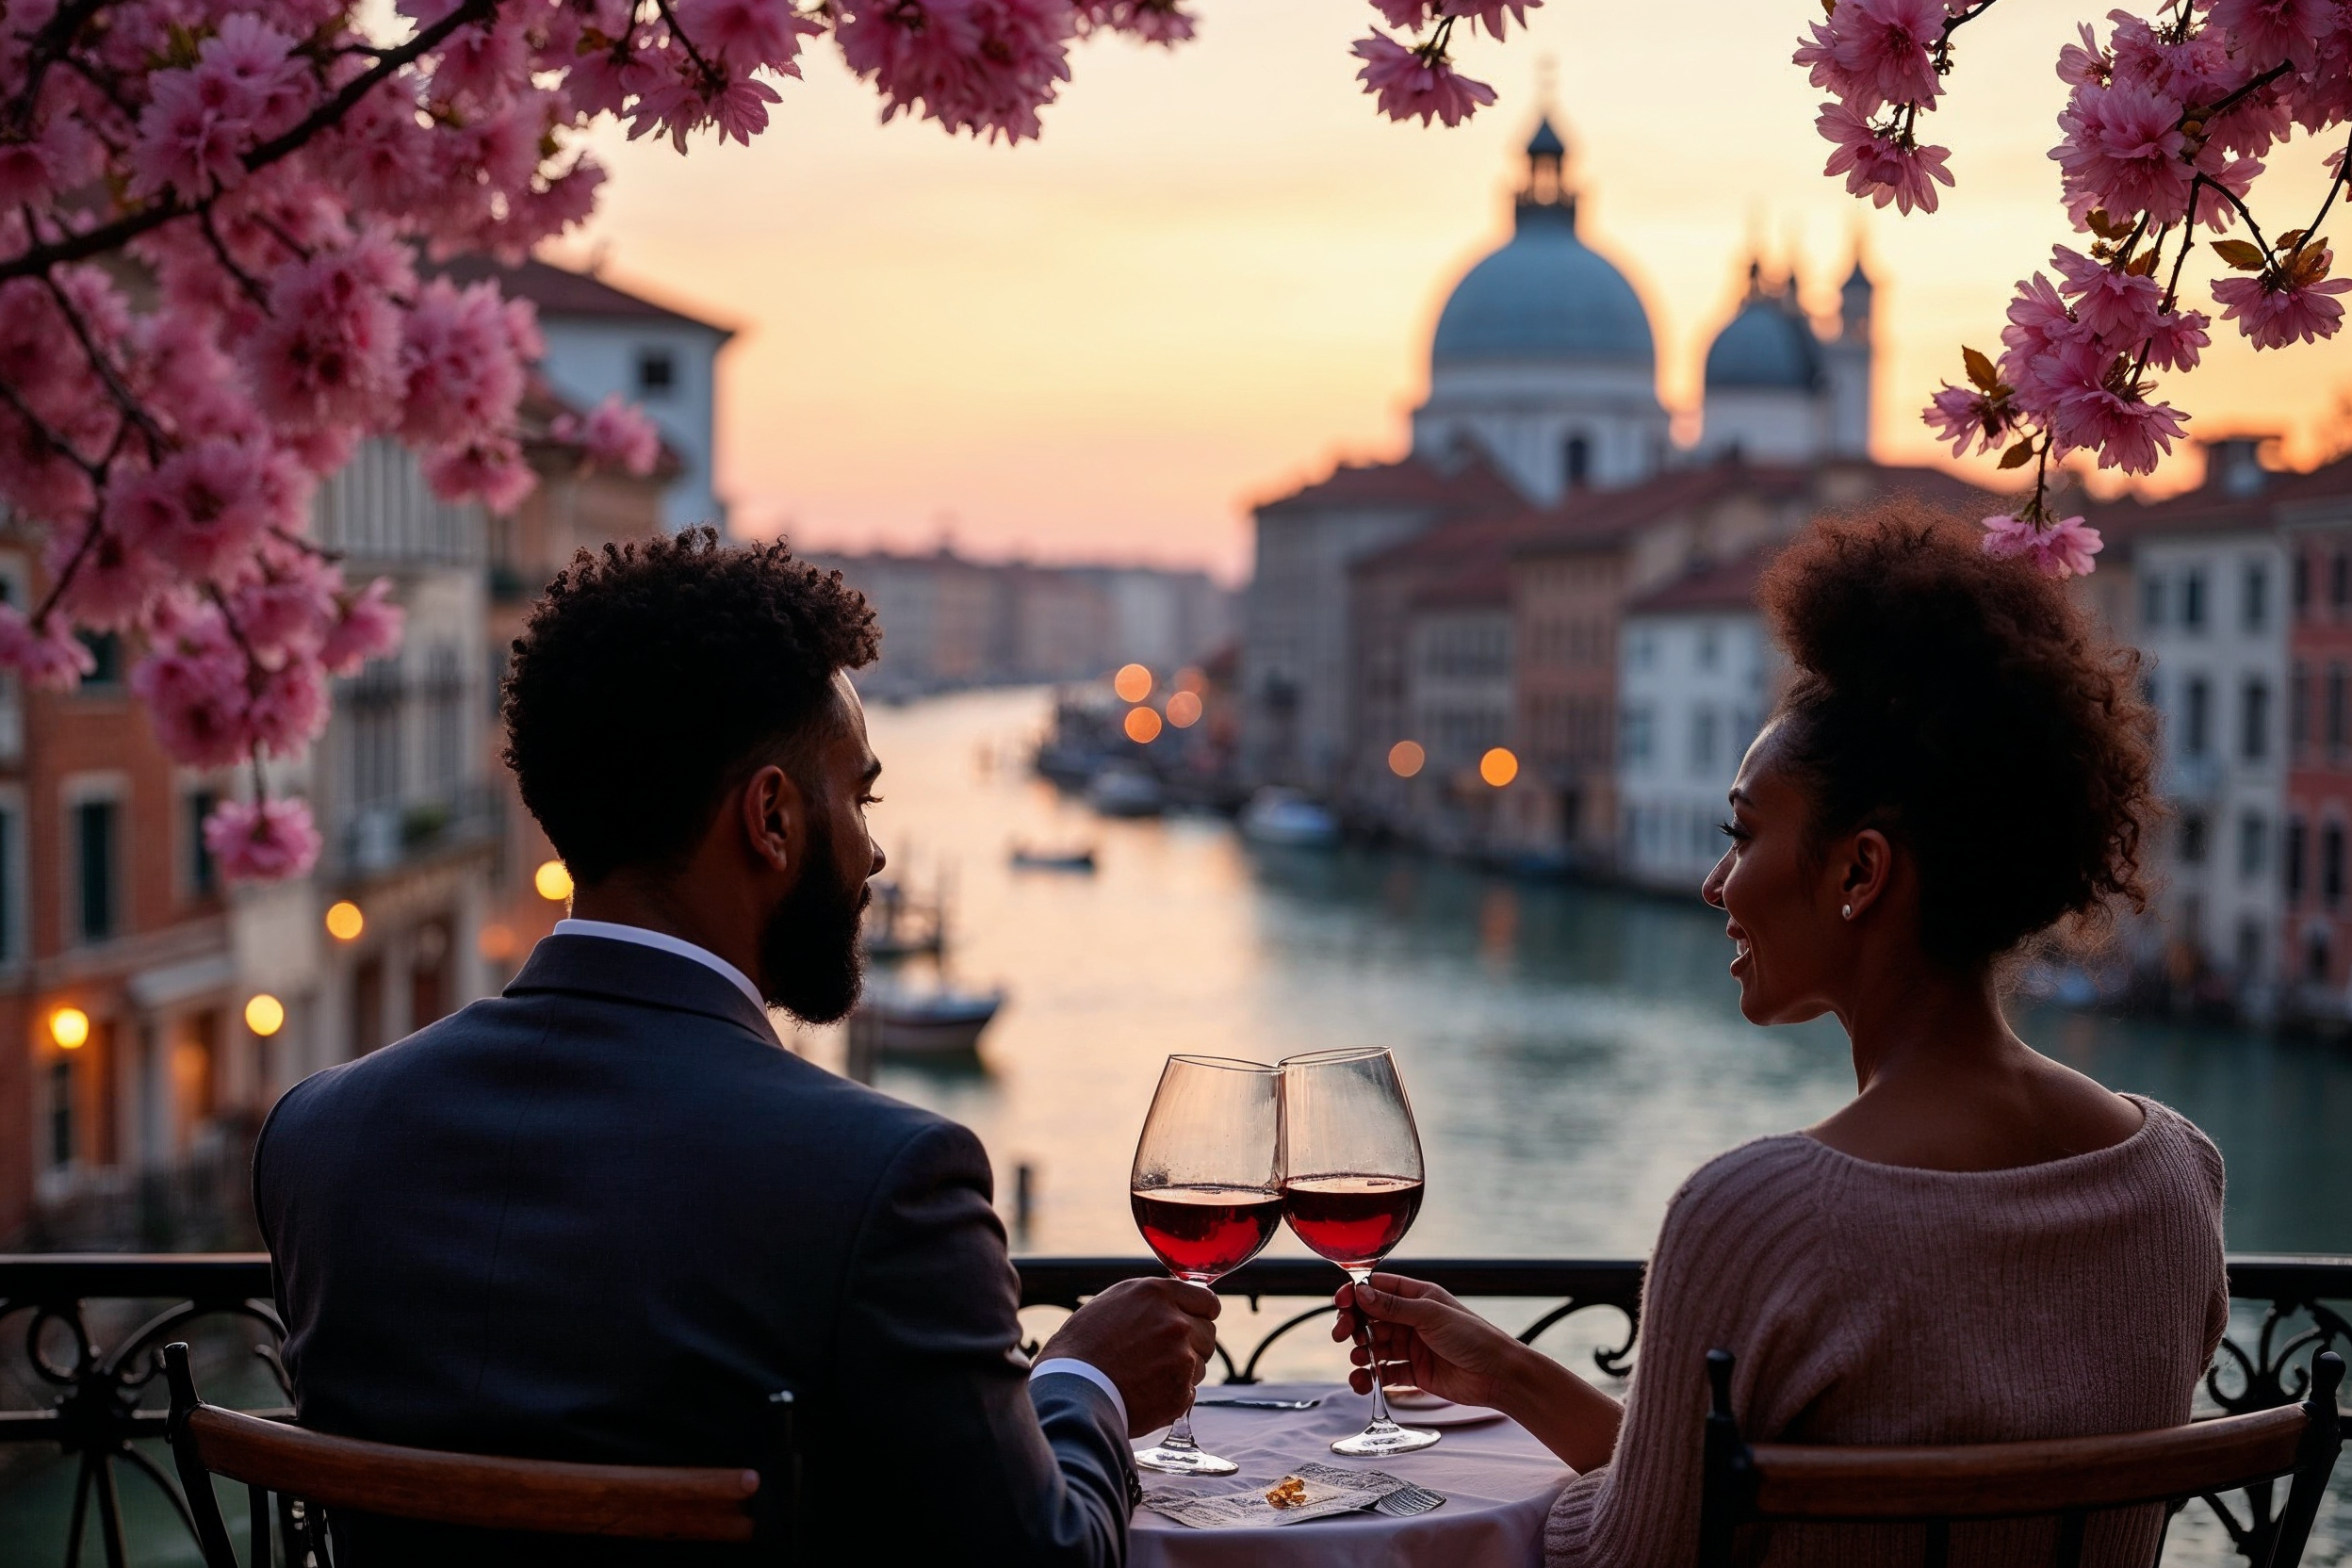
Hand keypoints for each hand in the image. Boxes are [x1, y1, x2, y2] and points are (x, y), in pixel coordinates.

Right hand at [1040, 1276, 1220, 1436]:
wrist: (1071, 1388)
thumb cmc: (1083, 1345)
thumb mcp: (1115, 1301)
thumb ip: (1154, 1300)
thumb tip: (1179, 1302)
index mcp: (1158, 1294)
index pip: (1208, 1301)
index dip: (1202, 1313)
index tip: (1196, 1321)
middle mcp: (1175, 1323)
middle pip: (1208, 1334)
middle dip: (1192, 1343)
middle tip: (1161, 1354)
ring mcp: (1181, 1359)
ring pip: (1200, 1365)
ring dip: (1182, 1370)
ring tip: (1146, 1374)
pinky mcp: (1180, 1393)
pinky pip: (1190, 1392)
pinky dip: (1173, 1395)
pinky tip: (1146, 1392)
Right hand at [1333, 1274, 1530, 1412]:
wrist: (1497, 1376)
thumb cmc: (1473, 1337)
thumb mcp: (1431, 1316)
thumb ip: (1394, 1307)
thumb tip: (1361, 1293)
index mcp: (1417, 1297)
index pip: (1378, 1289)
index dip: (1356, 1294)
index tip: (1341, 1303)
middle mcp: (1411, 1320)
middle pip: (1370, 1319)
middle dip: (1353, 1326)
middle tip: (1342, 1336)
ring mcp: (1411, 1346)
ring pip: (1373, 1346)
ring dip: (1360, 1353)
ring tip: (1359, 1361)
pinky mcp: (1413, 1372)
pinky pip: (1383, 1372)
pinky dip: (1370, 1377)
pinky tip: (1364, 1382)